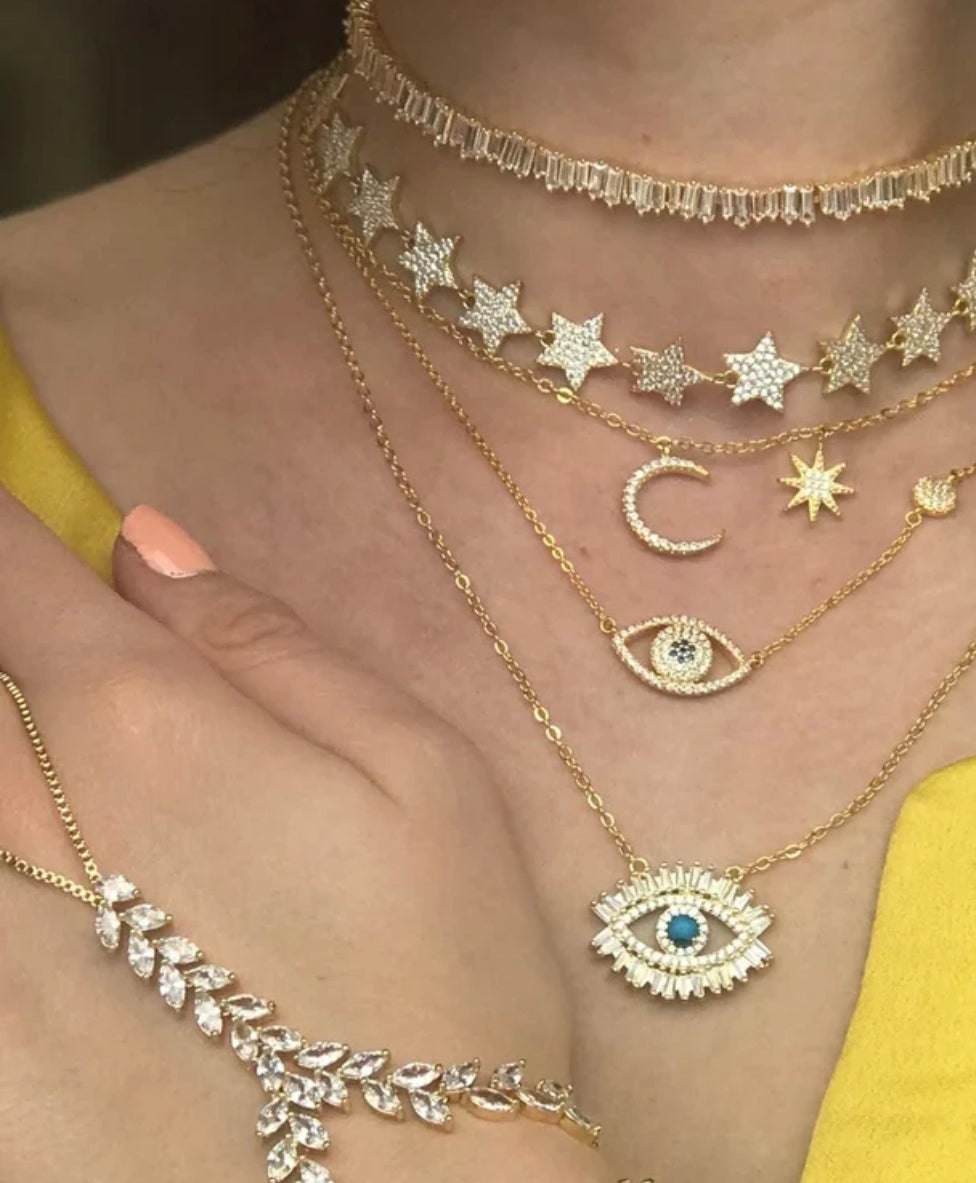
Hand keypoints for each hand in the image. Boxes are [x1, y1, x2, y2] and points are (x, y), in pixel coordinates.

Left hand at [0, 495, 610, 1181]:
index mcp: (154, 728)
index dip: (3, 527)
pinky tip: (32, 835)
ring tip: (44, 741)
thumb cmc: (441, 960)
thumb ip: (274, 645)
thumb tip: (145, 548)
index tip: (8, 507)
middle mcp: (33, 818)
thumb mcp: (417, 768)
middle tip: (34, 638)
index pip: (20, 580)